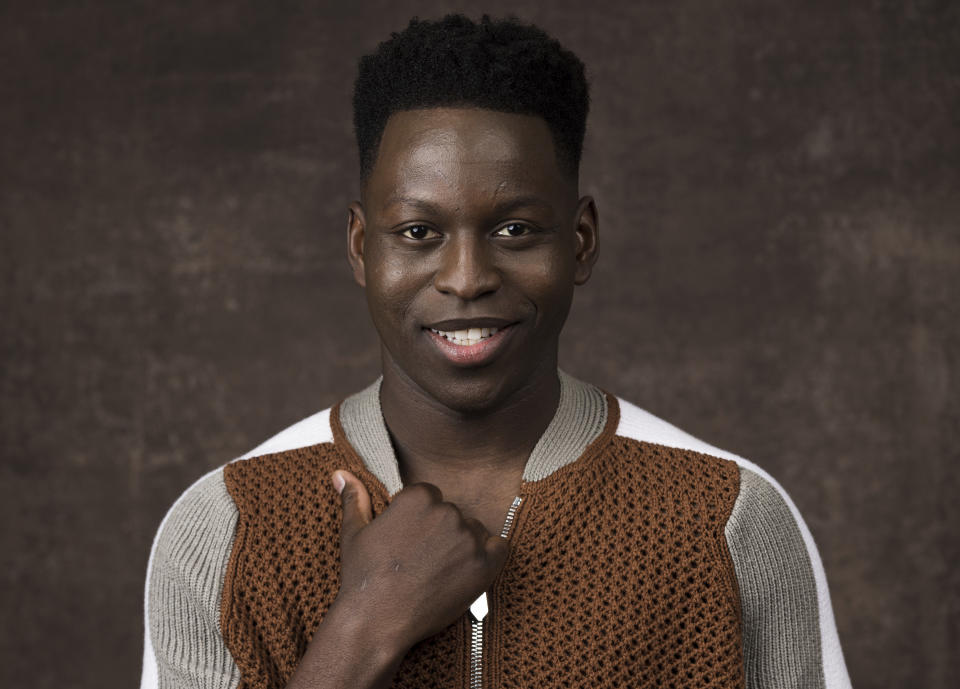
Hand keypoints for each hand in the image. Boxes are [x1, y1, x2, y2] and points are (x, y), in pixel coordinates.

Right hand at [331, 470, 509, 648]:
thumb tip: (340, 473)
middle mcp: (447, 510)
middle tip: (421, 562)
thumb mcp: (354, 532)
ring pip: (474, 531)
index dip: (421, 522)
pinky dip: (489, 556)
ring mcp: (468, 537)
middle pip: (453, 514)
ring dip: (463, 546)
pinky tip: (469, 570)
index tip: (410, 543)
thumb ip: (354, 498)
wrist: (377, 621)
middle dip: (441, 533)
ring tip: (438, 572)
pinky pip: (500, 548)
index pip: (432, 497)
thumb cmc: (363, 576)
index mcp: (419, 496)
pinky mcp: (484, 564)